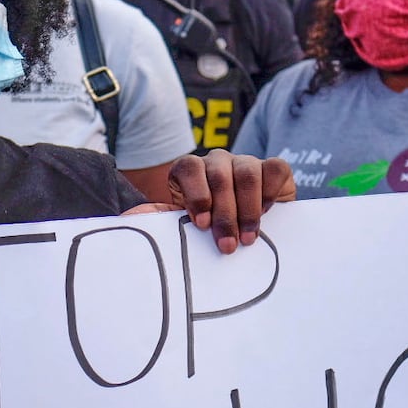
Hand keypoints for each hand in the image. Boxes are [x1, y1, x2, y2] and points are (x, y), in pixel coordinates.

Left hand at [166, 150, 295, 253]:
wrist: (243, 235)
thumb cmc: (205, 232)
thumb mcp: (177, 226)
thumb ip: (156, 219)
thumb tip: (132, 218)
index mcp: (190, 171)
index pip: (188, 168)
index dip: (196, 195)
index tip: (201, 225)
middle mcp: (216, 163)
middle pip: (219, 175)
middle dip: (224, 214)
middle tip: (227, 245)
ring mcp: (245, 162)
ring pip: (246, 172)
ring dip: (248, 209)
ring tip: (248, 238)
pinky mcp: (272, 169)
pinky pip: (274, 169)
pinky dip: (270, 191)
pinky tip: (266, 212)